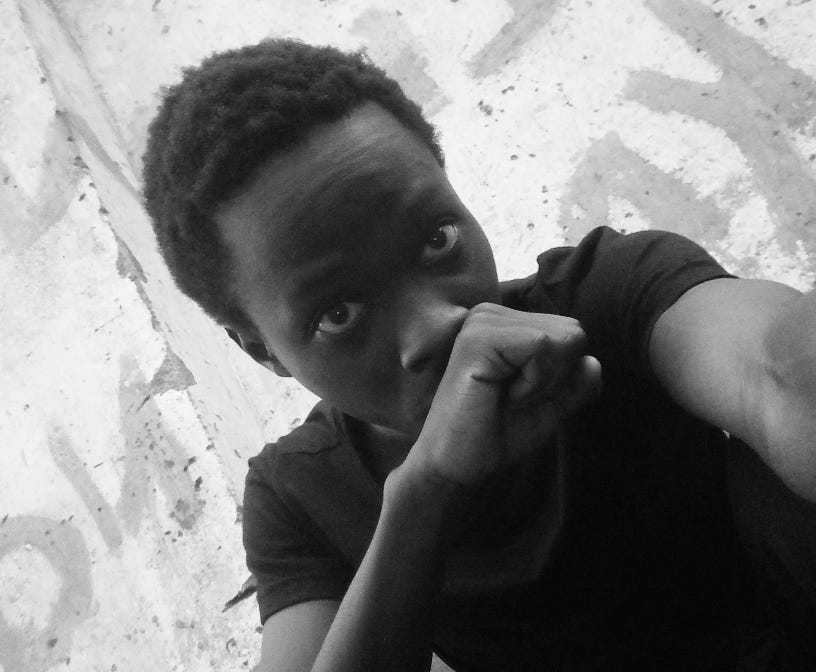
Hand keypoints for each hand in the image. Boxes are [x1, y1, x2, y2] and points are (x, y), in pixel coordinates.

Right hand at [404, 303, 600, 485]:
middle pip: (573, 332)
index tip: (522, 396)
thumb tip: (593, 362)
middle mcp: (492, 314)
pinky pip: (542, 347)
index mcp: (506, 323)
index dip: (562, 375)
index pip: (572, 332)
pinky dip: (533, 382)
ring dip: (543, 382)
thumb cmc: (496, 433)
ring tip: (505, 396)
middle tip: (513, 398)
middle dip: (555, 377)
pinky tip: (500, 394)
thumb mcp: (550, 407)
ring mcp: (482, 322)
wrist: (456, 465)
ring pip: (562, 339)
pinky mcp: (477, 338)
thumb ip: (576, 384)